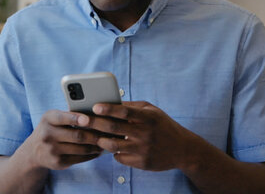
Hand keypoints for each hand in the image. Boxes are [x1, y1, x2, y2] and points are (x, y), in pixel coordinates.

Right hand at [21, 109, 103, 169]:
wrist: (34, 151)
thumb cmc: (52, 128)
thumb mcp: (54, 118)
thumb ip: (70, 115)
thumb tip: (96, 113)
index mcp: (48, 119)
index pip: (62, 118)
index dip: (76, 119)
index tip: (88, 119)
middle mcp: (47, 135)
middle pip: (77, 135)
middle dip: (94, 135)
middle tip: (108, 133)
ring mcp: (52, 150)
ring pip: (81, 149)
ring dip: (96, 146)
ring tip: (105, 142)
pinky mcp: (57, 163)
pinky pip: (79, 159)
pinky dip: (91, 155)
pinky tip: (97, 151)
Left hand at [86, 101, 202, 171]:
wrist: (183, 149)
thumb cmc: (164, 126)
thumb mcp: (152, 111)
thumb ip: (133, 107)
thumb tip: (110, 102)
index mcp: (148, 117)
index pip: (125, 111)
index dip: (108, 108)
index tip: (94, 106)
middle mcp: (145, 133)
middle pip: (114, 128)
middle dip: (95, 123)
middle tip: (81, 121)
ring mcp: (143, 149)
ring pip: (112, 145)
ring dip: (100, 140)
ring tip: (95, 135)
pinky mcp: (141, 163)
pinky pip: (119, 158)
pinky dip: (113, 152)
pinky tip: (113, 147)